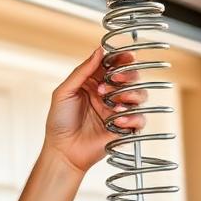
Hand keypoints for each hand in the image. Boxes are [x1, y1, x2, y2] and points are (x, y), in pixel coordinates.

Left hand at [43, 46, 147, 173]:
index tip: (127, 57)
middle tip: (116, 80)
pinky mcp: (124, 127)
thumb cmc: (59, 122)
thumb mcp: (64, 92)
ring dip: (131, 95)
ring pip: (140, 95)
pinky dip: (132, 117)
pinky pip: (140, 119)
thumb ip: (81, 71)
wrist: (62, 150)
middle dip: (128, 76)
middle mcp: (109, 94)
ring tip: (115, 102)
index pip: (114, 65)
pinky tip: (118, 119)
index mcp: (94, 83)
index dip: (122, 59)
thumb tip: (99, 51)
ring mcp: (118, 110)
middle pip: (131, 78)